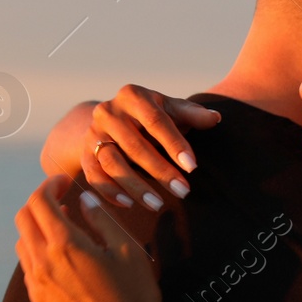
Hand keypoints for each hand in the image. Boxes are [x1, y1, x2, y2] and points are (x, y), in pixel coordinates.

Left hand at [14, 175, 170, 301]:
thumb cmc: (135, 296)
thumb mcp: (128, 251)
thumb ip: (102, 220)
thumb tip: (84, 200)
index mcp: (65, 245)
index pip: (41, 201)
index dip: (50, 185)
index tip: (64, 183)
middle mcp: (42, 263)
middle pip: (24, 219)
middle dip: (40, 203)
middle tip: (62, 201)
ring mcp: (37, 287)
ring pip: (23, 244)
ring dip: (38, 230)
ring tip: (64, 230)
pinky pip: (30, 271)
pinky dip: (40, 255)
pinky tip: (64, 262)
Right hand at [81, 85, 220, 210]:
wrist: (114, 120)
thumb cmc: (153, 116)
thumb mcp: (172, 109)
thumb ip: (192, 114)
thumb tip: (216, 118)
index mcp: (132, 96)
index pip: (156, 121)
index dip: (174, 144)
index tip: (193, 167)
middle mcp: (108, 112)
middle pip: (135, 145)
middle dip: (160, 171)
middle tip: (183, 192)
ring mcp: (93, 133)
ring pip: (112, 162)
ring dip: (135, 186)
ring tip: (158, 204)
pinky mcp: (85, 154)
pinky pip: (94, 176)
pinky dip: (110, 192)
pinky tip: (130, 205)